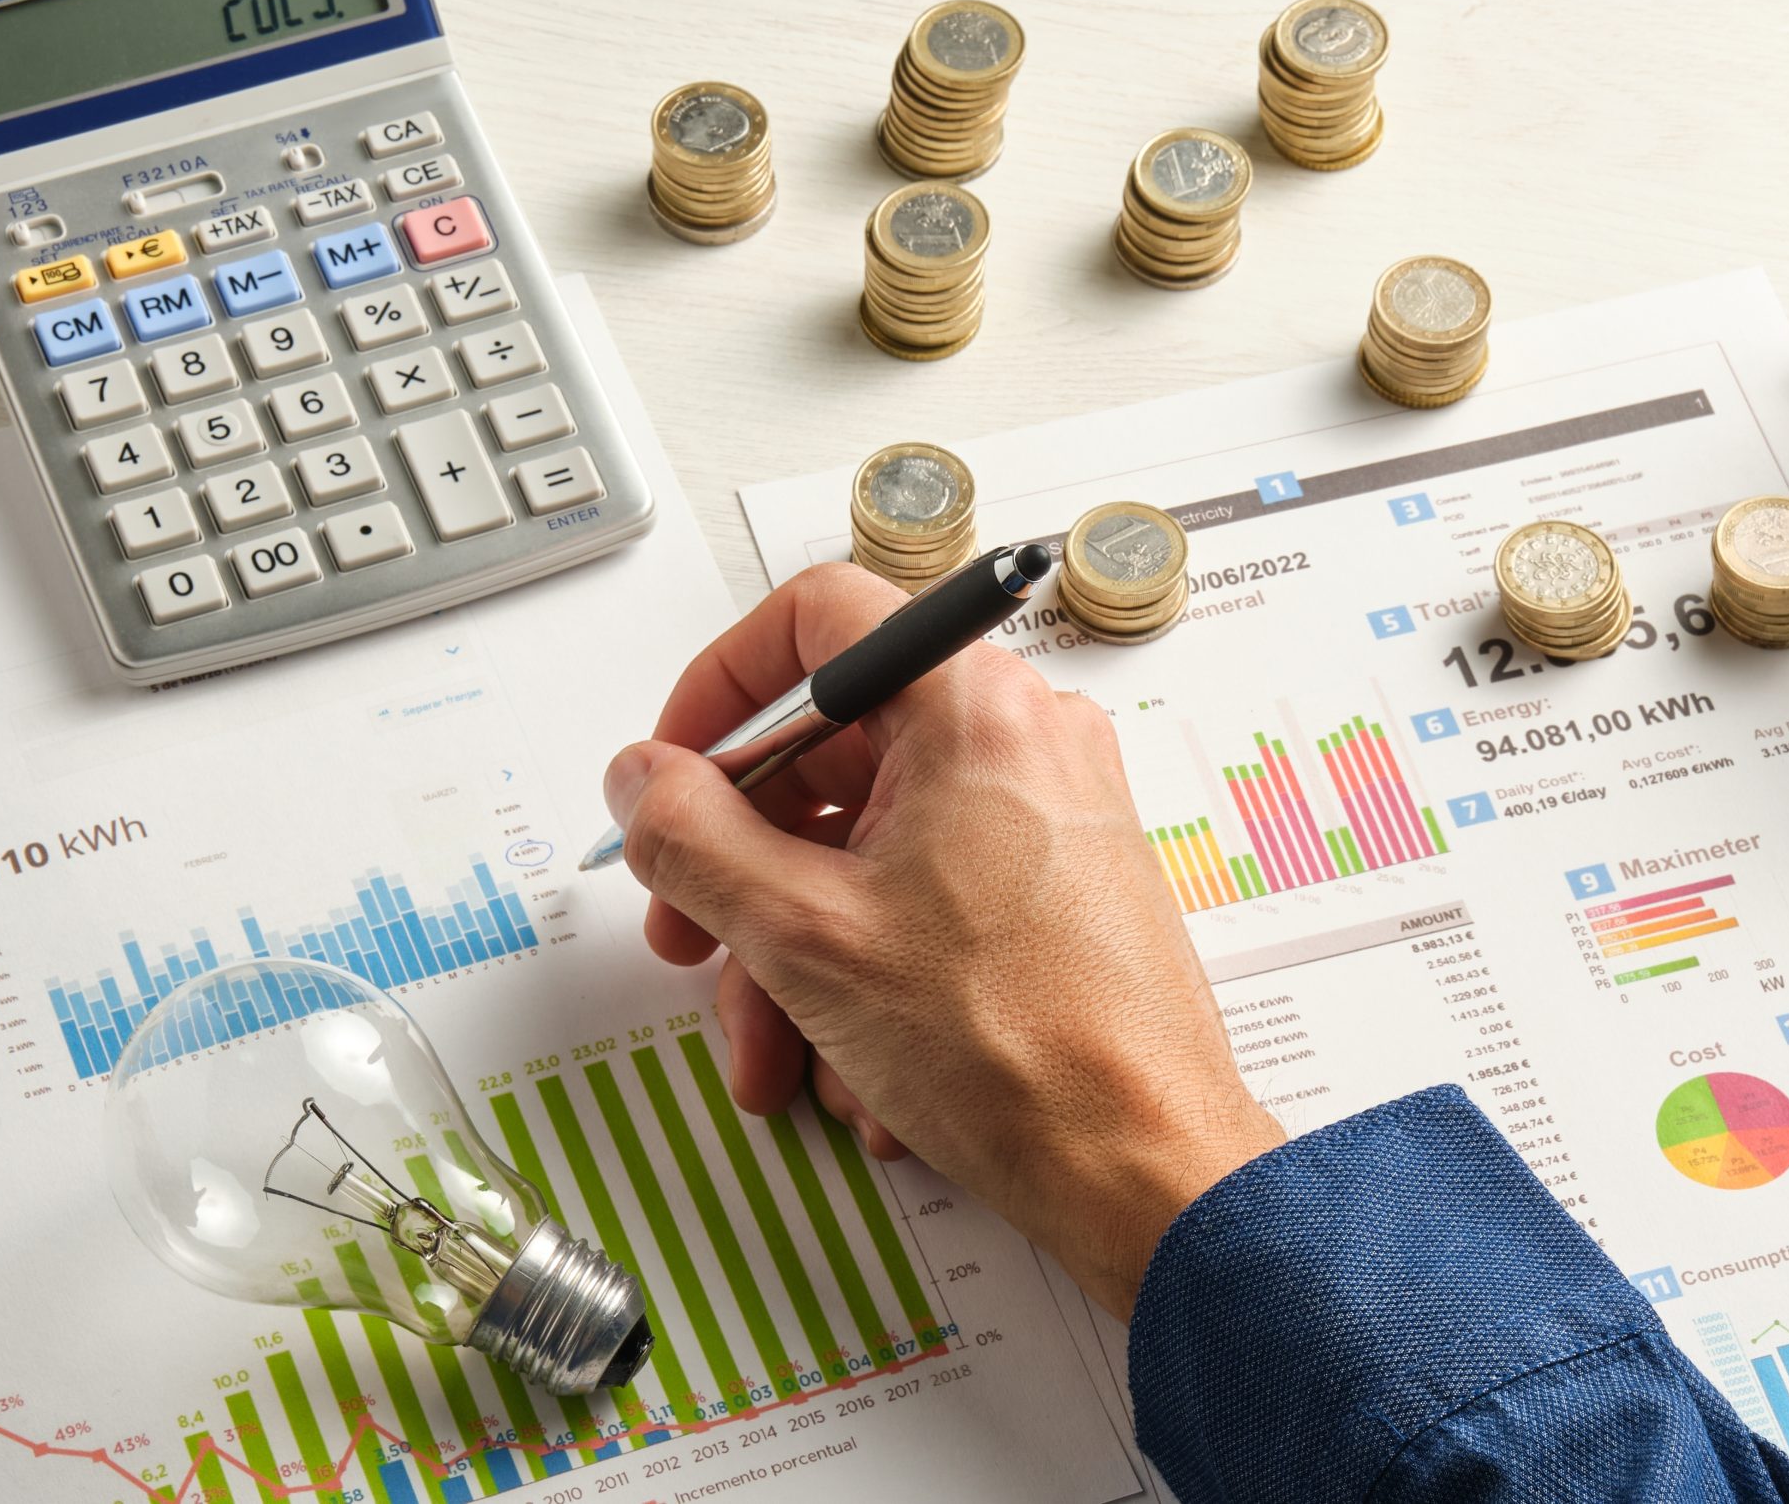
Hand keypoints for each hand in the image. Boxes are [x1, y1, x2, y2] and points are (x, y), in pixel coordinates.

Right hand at [603, 563, 1284, 1318]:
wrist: (1144, 1169)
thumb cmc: (1019, 1047)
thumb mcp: (803, 934)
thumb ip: (694, 837)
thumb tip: (644, 779)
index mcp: (971, 706)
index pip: (816, 619)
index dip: (717, 689)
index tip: (671, 773)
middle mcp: (1021, 739)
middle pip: (830, 757)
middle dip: (740, 870)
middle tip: (689, 939)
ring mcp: (1046, 814)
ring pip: (867, 850)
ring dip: (795, 957)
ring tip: (780, 1059)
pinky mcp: (1055, 887)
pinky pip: (926, 900)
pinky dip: (870, 977)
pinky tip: (860, 1075)